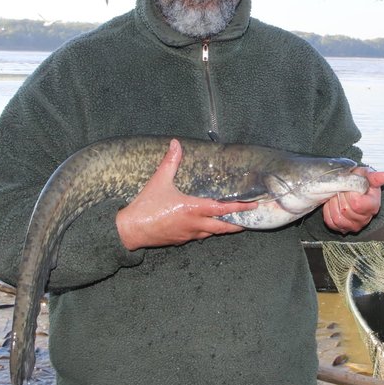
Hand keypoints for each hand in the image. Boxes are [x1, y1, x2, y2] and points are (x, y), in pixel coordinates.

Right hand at [115, 139, 256, 249]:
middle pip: (223, 228)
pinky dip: (207, 231)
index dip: (239, 207)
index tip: (253, 206)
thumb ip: (170, 162)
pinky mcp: (181, 240)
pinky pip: (199, 236)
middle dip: (238, 224)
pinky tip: (207, 226)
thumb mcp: (159, 181)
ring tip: (233, 222)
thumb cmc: (146, 206)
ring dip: (223, 228)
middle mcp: (195, 224)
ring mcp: (188, 234)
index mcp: (193, 209)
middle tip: (249, 220)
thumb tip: (175, 143)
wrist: (130, 230)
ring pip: (212, 233)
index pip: (222, 209)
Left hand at [322, 167, 383, 233]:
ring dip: (333, 204)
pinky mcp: (343, 228)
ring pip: (337, 218)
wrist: (355, 191)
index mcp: (373, 205)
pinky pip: (331, 222)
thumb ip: (373, 177)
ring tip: (337, 196)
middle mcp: (365, 218)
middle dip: (340, 197)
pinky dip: (328, 211)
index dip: (349, 194)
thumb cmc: (361, 183)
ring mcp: (354, 225)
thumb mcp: (366, 176)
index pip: (356, 204)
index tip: (350, 187)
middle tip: (342, 189)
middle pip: (345, 210)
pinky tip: (333, 203)